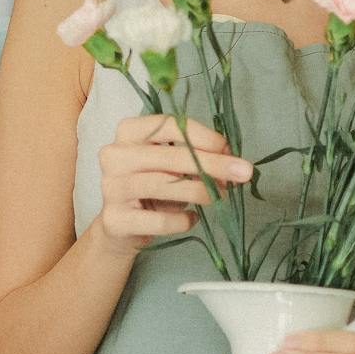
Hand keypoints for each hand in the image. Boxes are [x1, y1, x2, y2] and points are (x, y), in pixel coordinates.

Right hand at [93, 113, 251, 256]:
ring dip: (201, 191)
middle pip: (170, 156)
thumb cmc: (152, 187)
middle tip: (243, 173)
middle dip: (212, 165)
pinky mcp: (115, 220)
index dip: (202, 136)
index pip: (169, 125)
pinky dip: (183, 220)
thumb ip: (195, 155)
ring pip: (165, 186)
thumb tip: (230, 156)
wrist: (122, 227)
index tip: (227, 148)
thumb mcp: (171, 164)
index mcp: (129, 132)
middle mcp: (114, 155)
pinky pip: (161, 220)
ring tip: (219, 196)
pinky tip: (190, 218)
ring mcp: (111, 188)